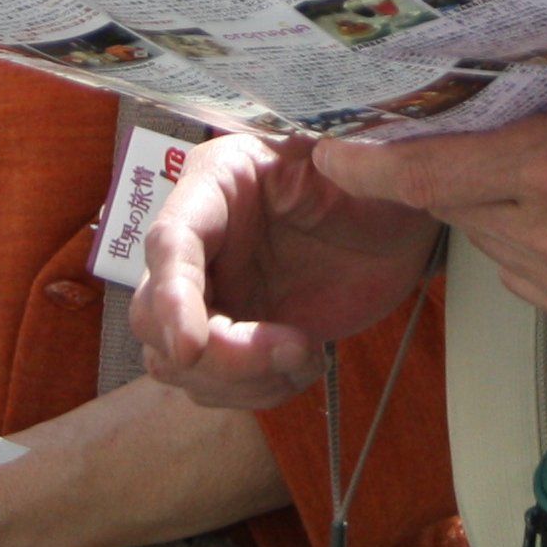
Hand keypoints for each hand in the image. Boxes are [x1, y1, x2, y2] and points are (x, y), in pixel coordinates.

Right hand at [134, 133, 444, 408]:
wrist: (394, 225)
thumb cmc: (372, 179)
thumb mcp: (359, 160)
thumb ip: (346, 159)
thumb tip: (326, 156)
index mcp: (217, 182)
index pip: (170, 242)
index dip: (172, 297)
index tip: (191, 347)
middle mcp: (199, 242)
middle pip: (153, 315)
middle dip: (217, 354)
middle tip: (295, 348)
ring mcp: (211, 293)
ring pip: (177, 362)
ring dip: (241, 379)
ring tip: (308, 352)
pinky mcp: (234, 336)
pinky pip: (216, 385)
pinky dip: (259, 390)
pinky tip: (306, 361)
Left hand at [313, 65, 546, 342]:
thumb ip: (529, 74)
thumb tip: (454, 65)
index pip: (425, 174)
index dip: (367, 162)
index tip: (332, 148)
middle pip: (454, 206)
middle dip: (442, 168)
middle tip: (440, 125)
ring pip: (491, 245)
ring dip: (494, 206)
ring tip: (544, 163)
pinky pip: (533, 280)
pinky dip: (536, 244)